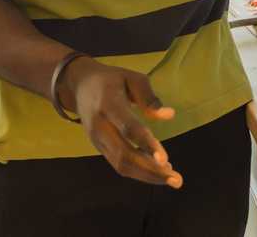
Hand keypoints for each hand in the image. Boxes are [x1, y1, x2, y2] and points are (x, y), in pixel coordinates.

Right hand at [61, 58, 181, 187]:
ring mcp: (97, 140)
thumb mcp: (132, 78)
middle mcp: (100, 126)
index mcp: (109, 104)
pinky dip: (138, 171)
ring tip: (171, 179)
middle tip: (176, 179)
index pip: (129, 129)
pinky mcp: (98, 147)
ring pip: (121, 165)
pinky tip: (157, 171)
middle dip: (151, 170)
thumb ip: (149, 97)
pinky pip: (118, 164)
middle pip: (124, 155)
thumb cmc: (112, 79)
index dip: (147, 145)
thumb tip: (169, 115)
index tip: (165, 159)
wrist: (80, 86)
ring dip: (147, 175)